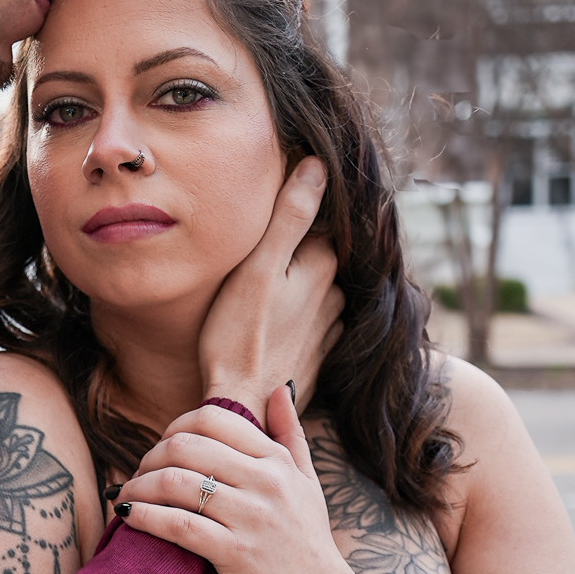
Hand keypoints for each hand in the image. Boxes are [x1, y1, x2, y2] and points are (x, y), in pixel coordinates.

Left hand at [114, 388, 366, 573]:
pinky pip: (178, 525)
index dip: (174, 427)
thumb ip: (291, 434)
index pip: (212, 418)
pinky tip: (129, 516)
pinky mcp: (236, 553)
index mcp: (277, 460)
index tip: (161, 449)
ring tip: (127, 496)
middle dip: (149, 457)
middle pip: (185, 446)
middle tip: (138, 475)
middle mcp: (266, 482)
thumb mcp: (309, 483)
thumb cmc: (310, 545)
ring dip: (139, 486)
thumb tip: (281, 387)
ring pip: (176, 482)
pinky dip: (145, 517)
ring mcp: (252, 517)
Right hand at [198, 155, 341, 418]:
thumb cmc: (238, 335)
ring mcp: (330, 329)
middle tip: (260, 253)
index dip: (296, 213)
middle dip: (297, 251)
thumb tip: (318, 165)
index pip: (320, 221)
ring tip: (263, 290)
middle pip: (319, 256)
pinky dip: (298, 317)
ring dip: (298, 285)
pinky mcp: (319, 356)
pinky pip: (312, 322)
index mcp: (323, 266)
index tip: (267, 217)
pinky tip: (272, 323)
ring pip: (317, 290)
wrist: (243, 408)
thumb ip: (289, 215)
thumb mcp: (257, 267)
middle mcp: (335, 296)